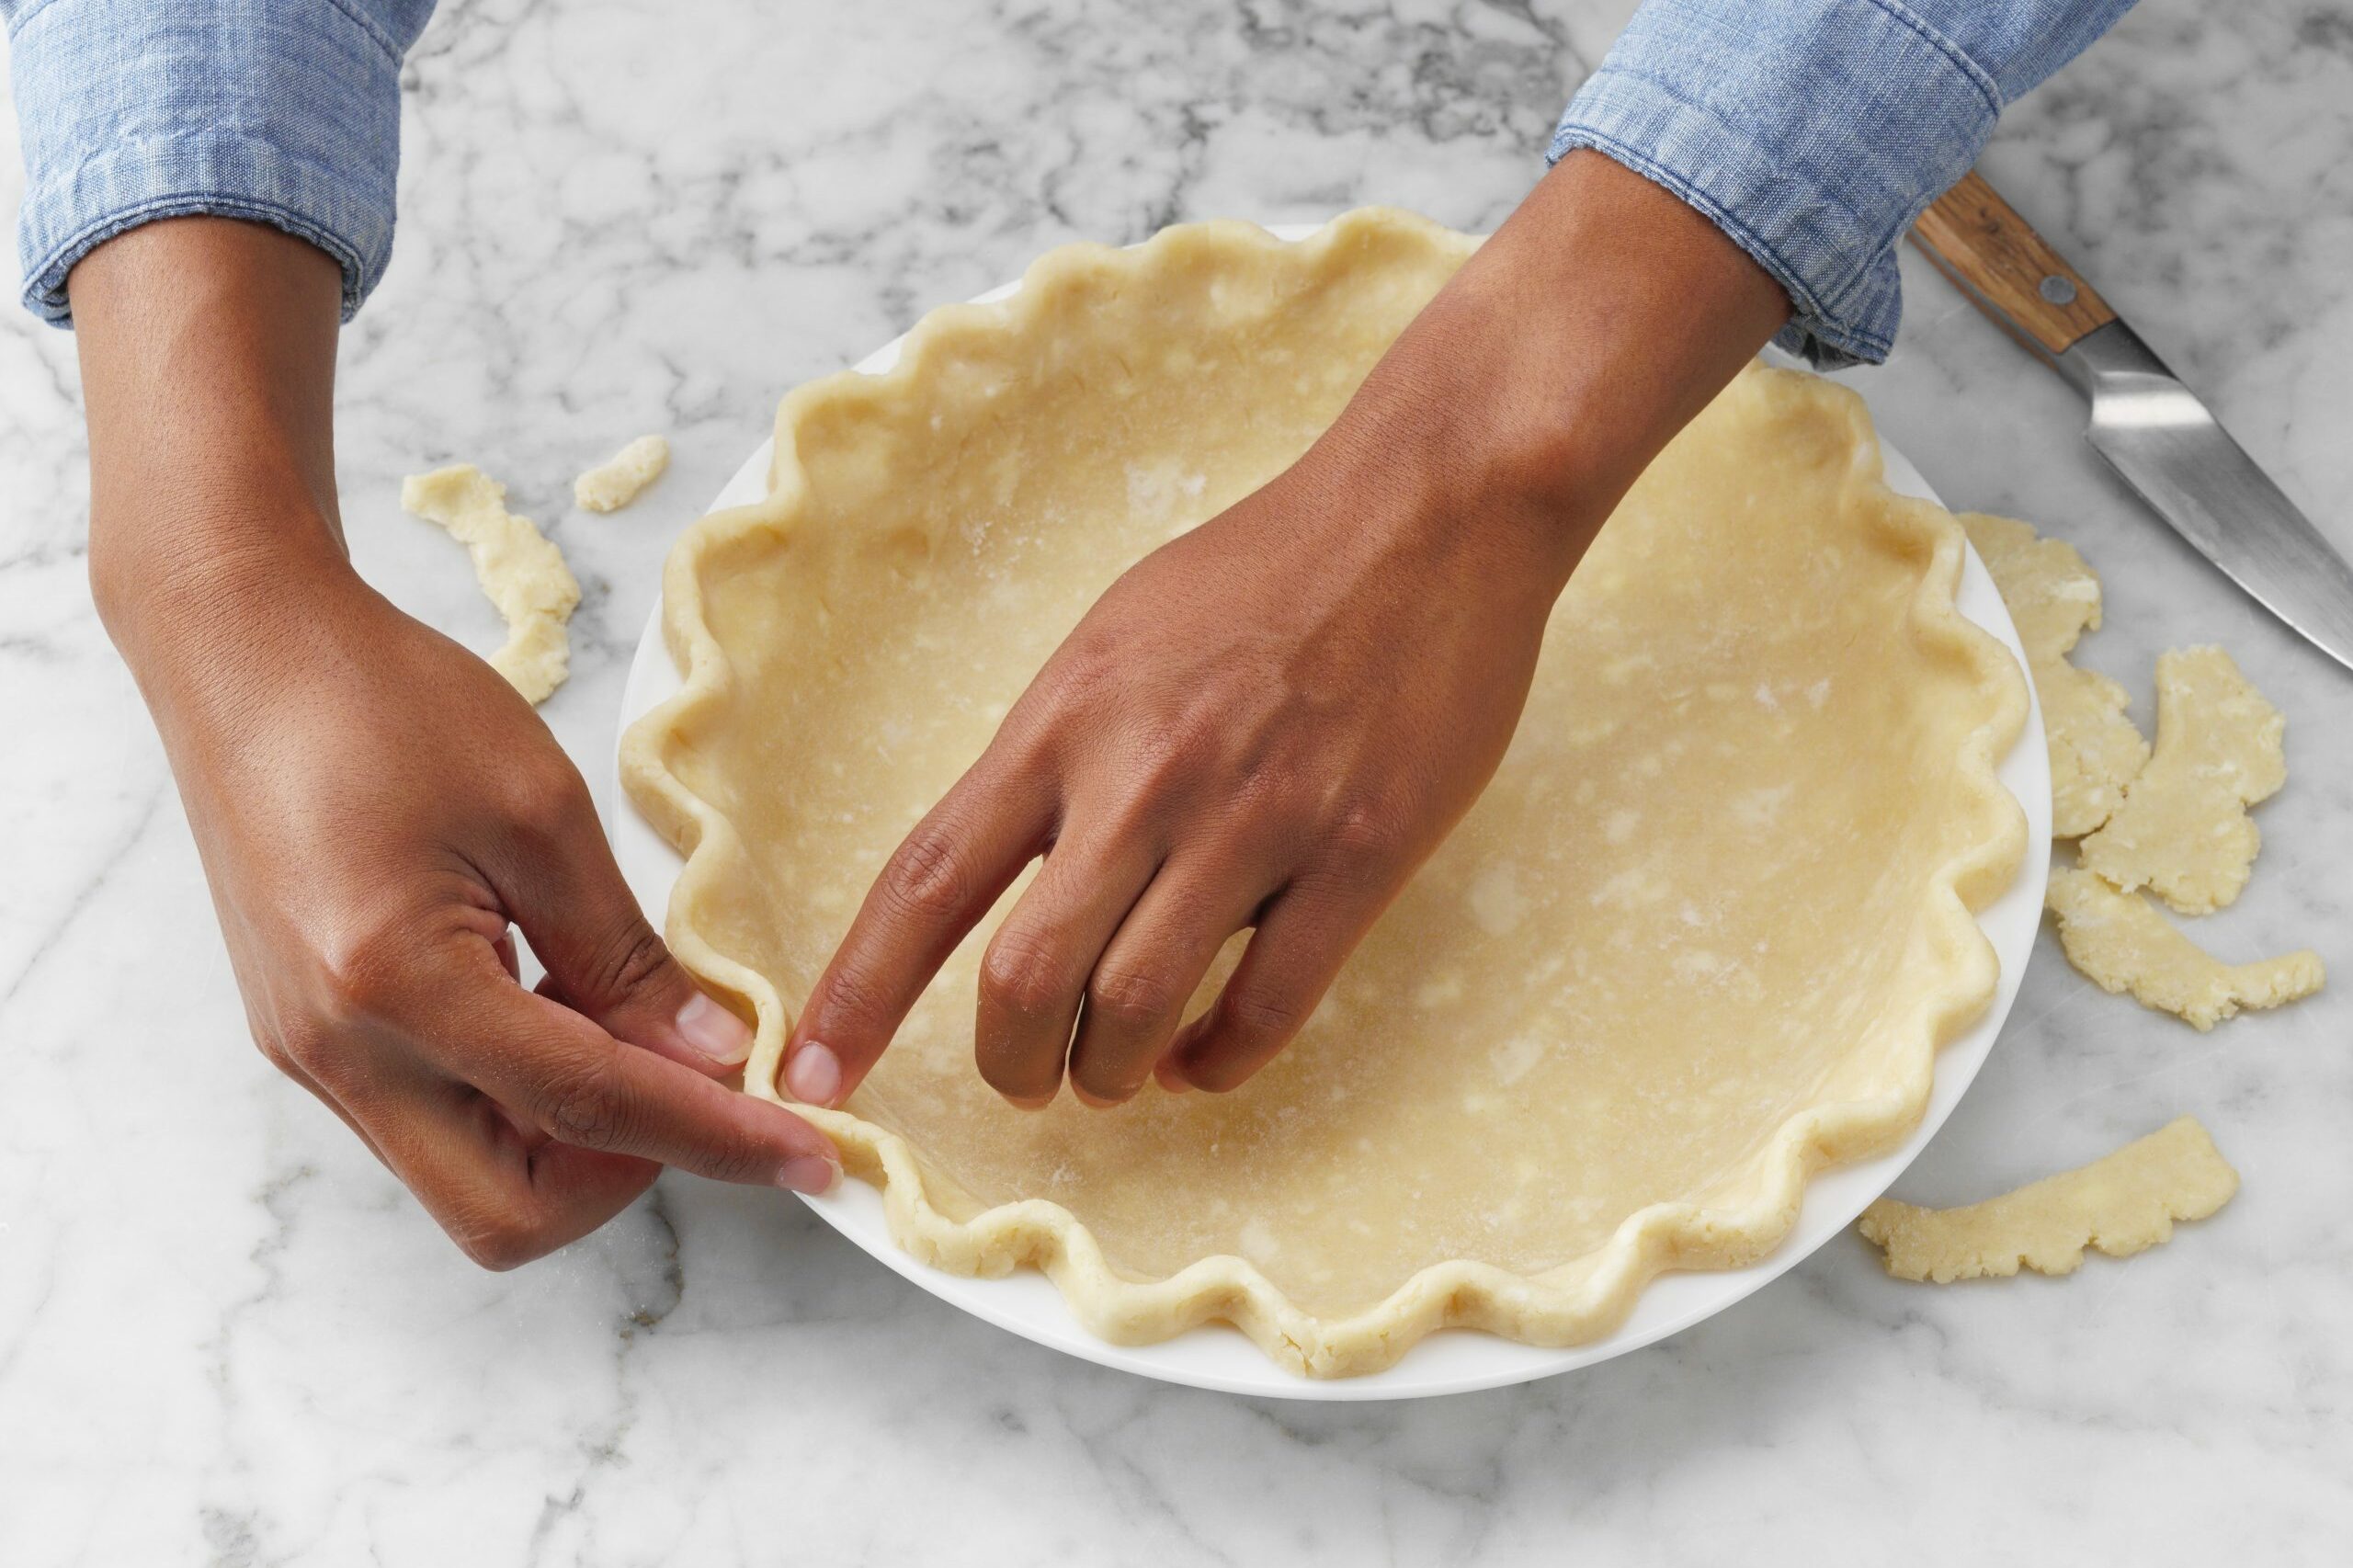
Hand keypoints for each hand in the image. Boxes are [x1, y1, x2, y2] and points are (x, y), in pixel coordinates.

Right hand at [137, 566, 841, 1265]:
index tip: (810, 1154)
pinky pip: (435, 1122)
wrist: (244, 652)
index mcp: (394, 985)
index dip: (715, 1139)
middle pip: (508, 1214)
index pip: (590, 1111)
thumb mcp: (540, 812)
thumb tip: (712, 1055)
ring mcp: (314, 1056)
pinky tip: (561, 1008)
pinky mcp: (313, 1040)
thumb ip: (626, 955)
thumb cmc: (384, 701)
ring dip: (574, 1138)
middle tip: (701, 1082)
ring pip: (470, 1178)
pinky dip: (520, 1098)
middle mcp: (338, 1052)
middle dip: (627, 1174)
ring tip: (628, 1021)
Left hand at [784, 153, 1790, 1107]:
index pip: (926, 881)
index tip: (807, 1074)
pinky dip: (1221, 1063)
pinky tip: (1210, 1056)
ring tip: (1120, 1070)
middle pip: (1025, 982)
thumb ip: (1058, 753)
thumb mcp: (1117, 637)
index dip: (856, 995)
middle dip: (1009, 1067)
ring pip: (1139, 1014)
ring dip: (1112, 1075)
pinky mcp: (1361, 853)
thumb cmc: (1266, 570)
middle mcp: (1144, 778)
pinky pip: (1268, 1009)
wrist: (1426, 508)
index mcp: (1066, 719)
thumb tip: (1008, 864)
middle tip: (1027, 1078)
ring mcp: (1256, 821)